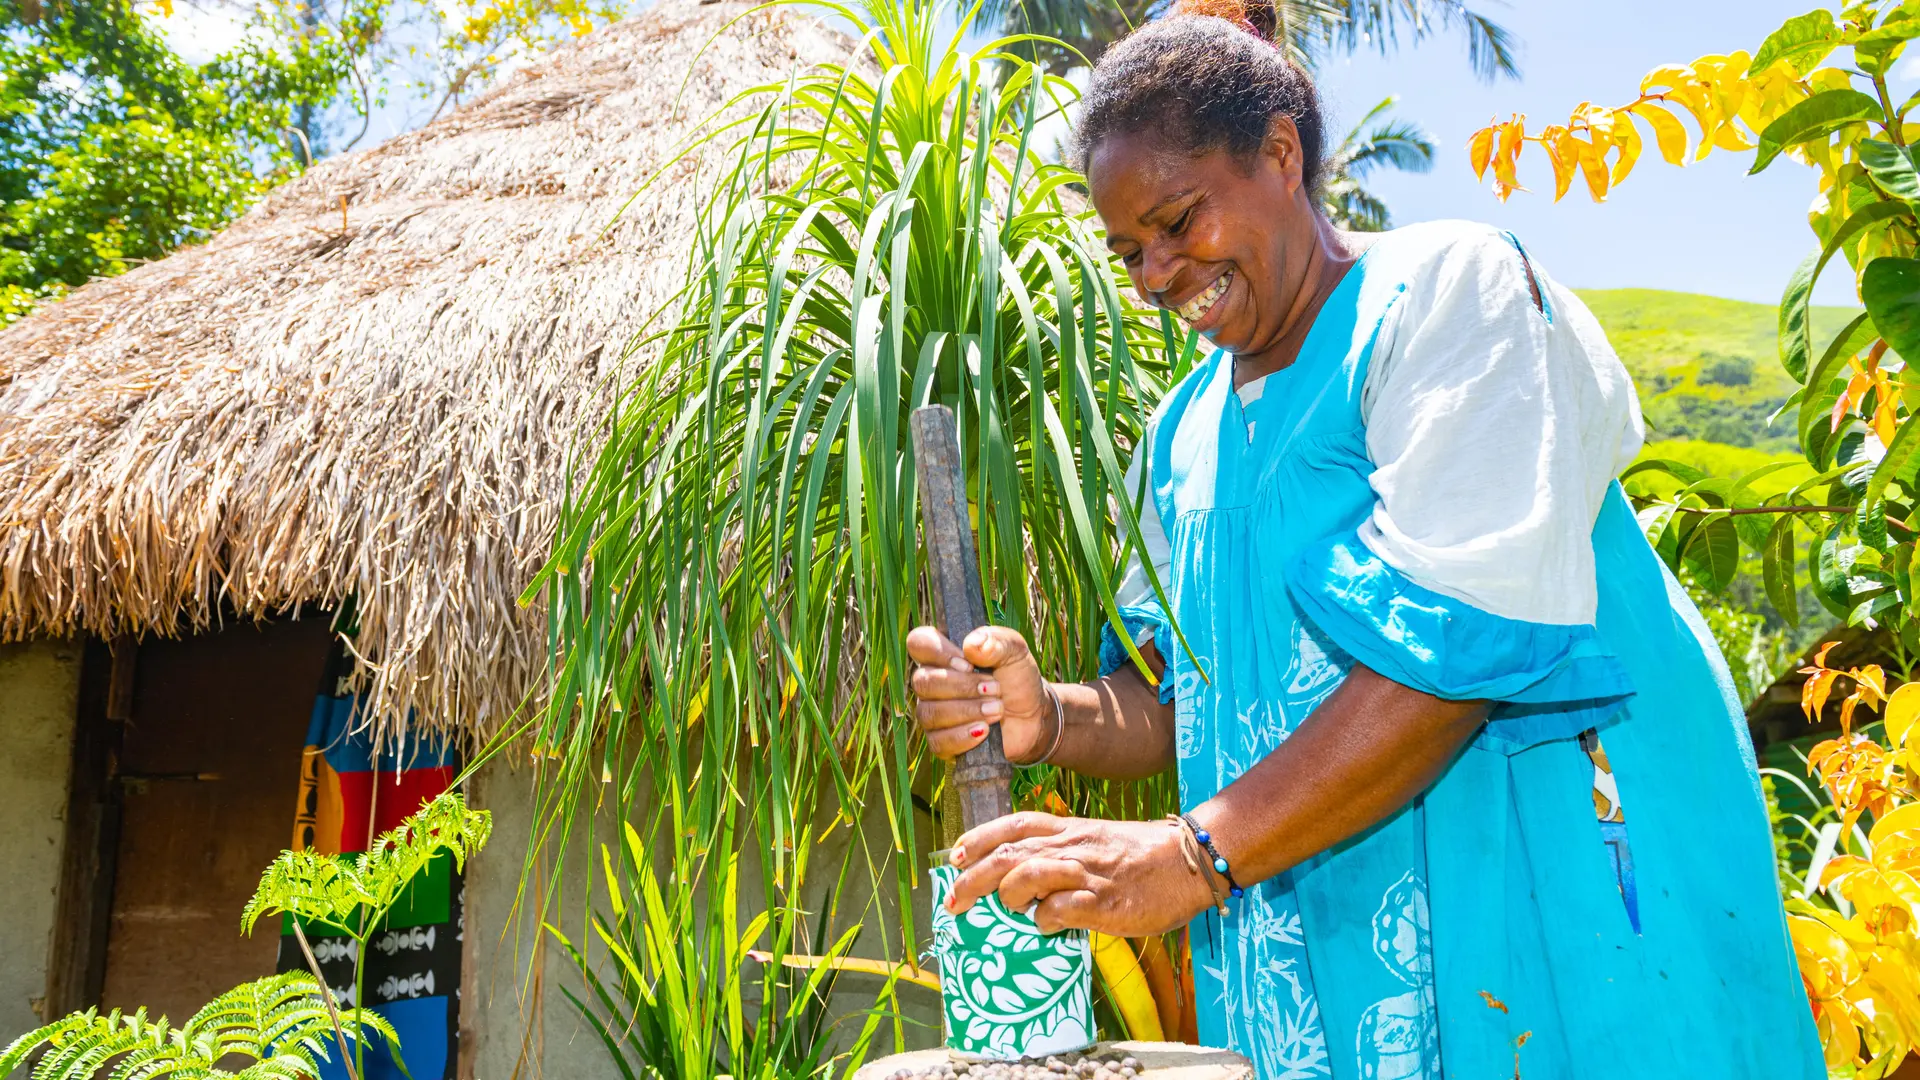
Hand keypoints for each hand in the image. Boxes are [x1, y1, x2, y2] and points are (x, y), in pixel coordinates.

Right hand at [907, 624, 1053, 763]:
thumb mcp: (1015, 651)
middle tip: (995, 688)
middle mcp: (932, 682)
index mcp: (944, 654)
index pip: (918, 643)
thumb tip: (971, 646)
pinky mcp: (942, 741)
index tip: (969, 664)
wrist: (1033, 716)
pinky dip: (963, 736)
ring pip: (928, 713)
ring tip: (997, 709)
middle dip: (962, 687)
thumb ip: (997, 641)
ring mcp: (933, 713)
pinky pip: (937, 742)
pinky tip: (984, 731)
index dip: (939, 653)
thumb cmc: (1017, 678)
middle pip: (922, 682)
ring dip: (966, 711)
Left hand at [942, 812, 1215, 936]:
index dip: (979, 838)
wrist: (1191, 860)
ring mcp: (1087, 873)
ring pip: (1027, 873)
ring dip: (1008, 895)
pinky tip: (1047, 926)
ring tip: (1009, 910)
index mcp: (1071, 829)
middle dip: (972, 877)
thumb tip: (1029, 884)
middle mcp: (1073, 846)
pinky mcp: (1104, 902)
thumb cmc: (1145, 856)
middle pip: (1008, 853)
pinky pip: (1059, 910)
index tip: (955, 855)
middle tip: (953, 900)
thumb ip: (1064, 855)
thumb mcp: (1099, 841)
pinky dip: (1044, 920)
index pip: (1014, 825)